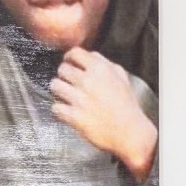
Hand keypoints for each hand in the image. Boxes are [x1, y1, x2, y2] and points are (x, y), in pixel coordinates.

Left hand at [50, 48, 158, 180]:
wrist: (130, 133)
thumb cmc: (128, 107)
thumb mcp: (123, 79)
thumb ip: (107, 64)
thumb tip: (91, 56)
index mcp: (101, 70)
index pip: (75, 53)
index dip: (69, 57)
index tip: (69, 62)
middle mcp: (88, 81)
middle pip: (62, 69)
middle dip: (64, 75)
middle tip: (68, 82)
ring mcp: (80, 99)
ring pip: (55, 85)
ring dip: (58, 90)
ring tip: (65, 95)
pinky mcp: (74, 116)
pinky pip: (56, 107)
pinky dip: (59, 110)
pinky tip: (66, 111)